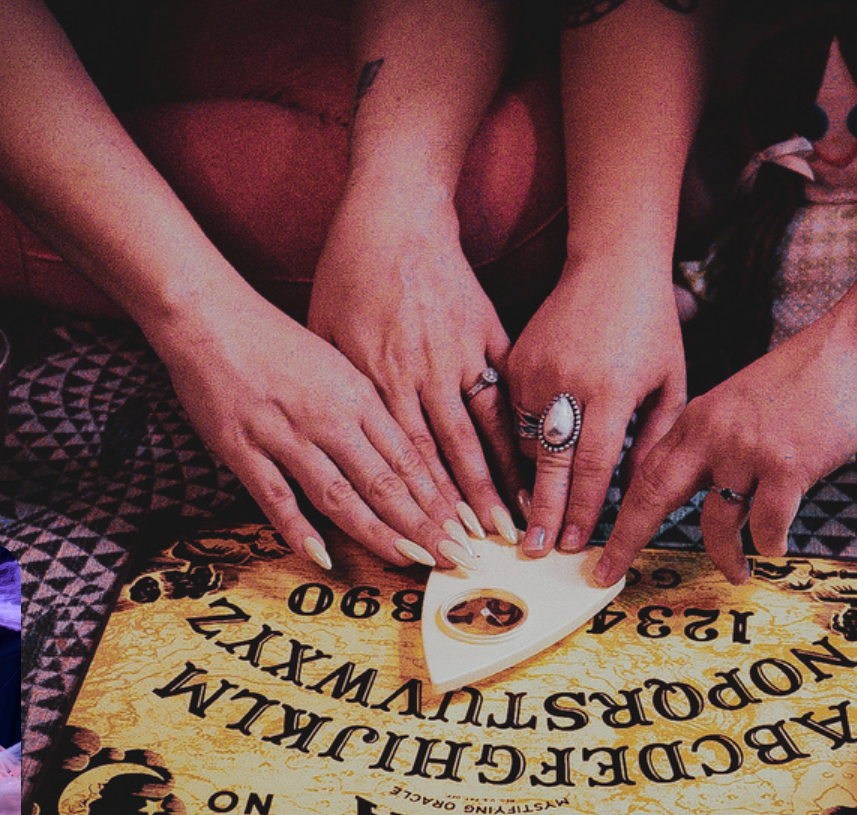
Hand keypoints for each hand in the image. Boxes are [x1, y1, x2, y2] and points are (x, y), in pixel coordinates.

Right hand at [144, 296, 459, 568]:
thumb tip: (399, 451)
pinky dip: (298, 529)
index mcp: (355, 394)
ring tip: (409, 560)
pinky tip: (321, 556)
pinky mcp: (243, 448)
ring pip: (339, 493)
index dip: (438, 496)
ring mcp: (285, 434)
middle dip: (423, 523)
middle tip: (454, 556)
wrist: (209, 315)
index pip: (408, 456)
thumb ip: (365, 407)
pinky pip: (276, 496)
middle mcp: (328, 416)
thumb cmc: (274, 340)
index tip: (462, 527)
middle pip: (384, 480)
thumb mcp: (335, 363)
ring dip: (376, 531)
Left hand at [309, 191, 520, 547]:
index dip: (417, 508)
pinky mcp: (487, 335)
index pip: (399, 460)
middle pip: (444, 458)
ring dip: (497, 484)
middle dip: (462, 513)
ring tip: (513, 525)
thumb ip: (337, 392)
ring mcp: (459, 356)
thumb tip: (337, 445)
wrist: (395, 215)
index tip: (430, 546)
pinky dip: (519, 433)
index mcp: (376, 381)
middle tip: (479, 556)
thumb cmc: (349, 273)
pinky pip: (506, 394)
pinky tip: (533, 465)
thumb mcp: (323, 334)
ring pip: (480, 433)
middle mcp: (420, 376)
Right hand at [506, 262, 685, 555]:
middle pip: (551, 464)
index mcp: (612, 390)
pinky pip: (513, 415)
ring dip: (531, 479)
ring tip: (528, 515)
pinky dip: (523, 441)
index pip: (593, 465)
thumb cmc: (651, 326)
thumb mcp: (670, 383)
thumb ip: (655, 439)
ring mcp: (535, 370)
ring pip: (526, 442)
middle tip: (533, 549)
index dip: (581, 509)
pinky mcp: (515, 359)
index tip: (573, 543)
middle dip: (542, 512)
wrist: (612, 264)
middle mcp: (568, 383)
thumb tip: (633, 492)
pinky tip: (531, 463)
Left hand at [595, 313, 856, 584]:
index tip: (604, 544)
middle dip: (626, 540)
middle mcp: (712, 434)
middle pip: (652, 496)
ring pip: (716, 524)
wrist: (854, 347)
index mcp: (697, 418)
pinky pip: (767, 525)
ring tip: (737, 573)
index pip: (642, 472)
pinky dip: (771, 544)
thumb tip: (703, 486)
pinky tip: (778, 546)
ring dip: (725, 558)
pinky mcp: (787, 465)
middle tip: (609, 574)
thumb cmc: (806, 377)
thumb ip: (715, 439)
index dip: (620, 514)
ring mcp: (747, 450)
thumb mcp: (740, 401)